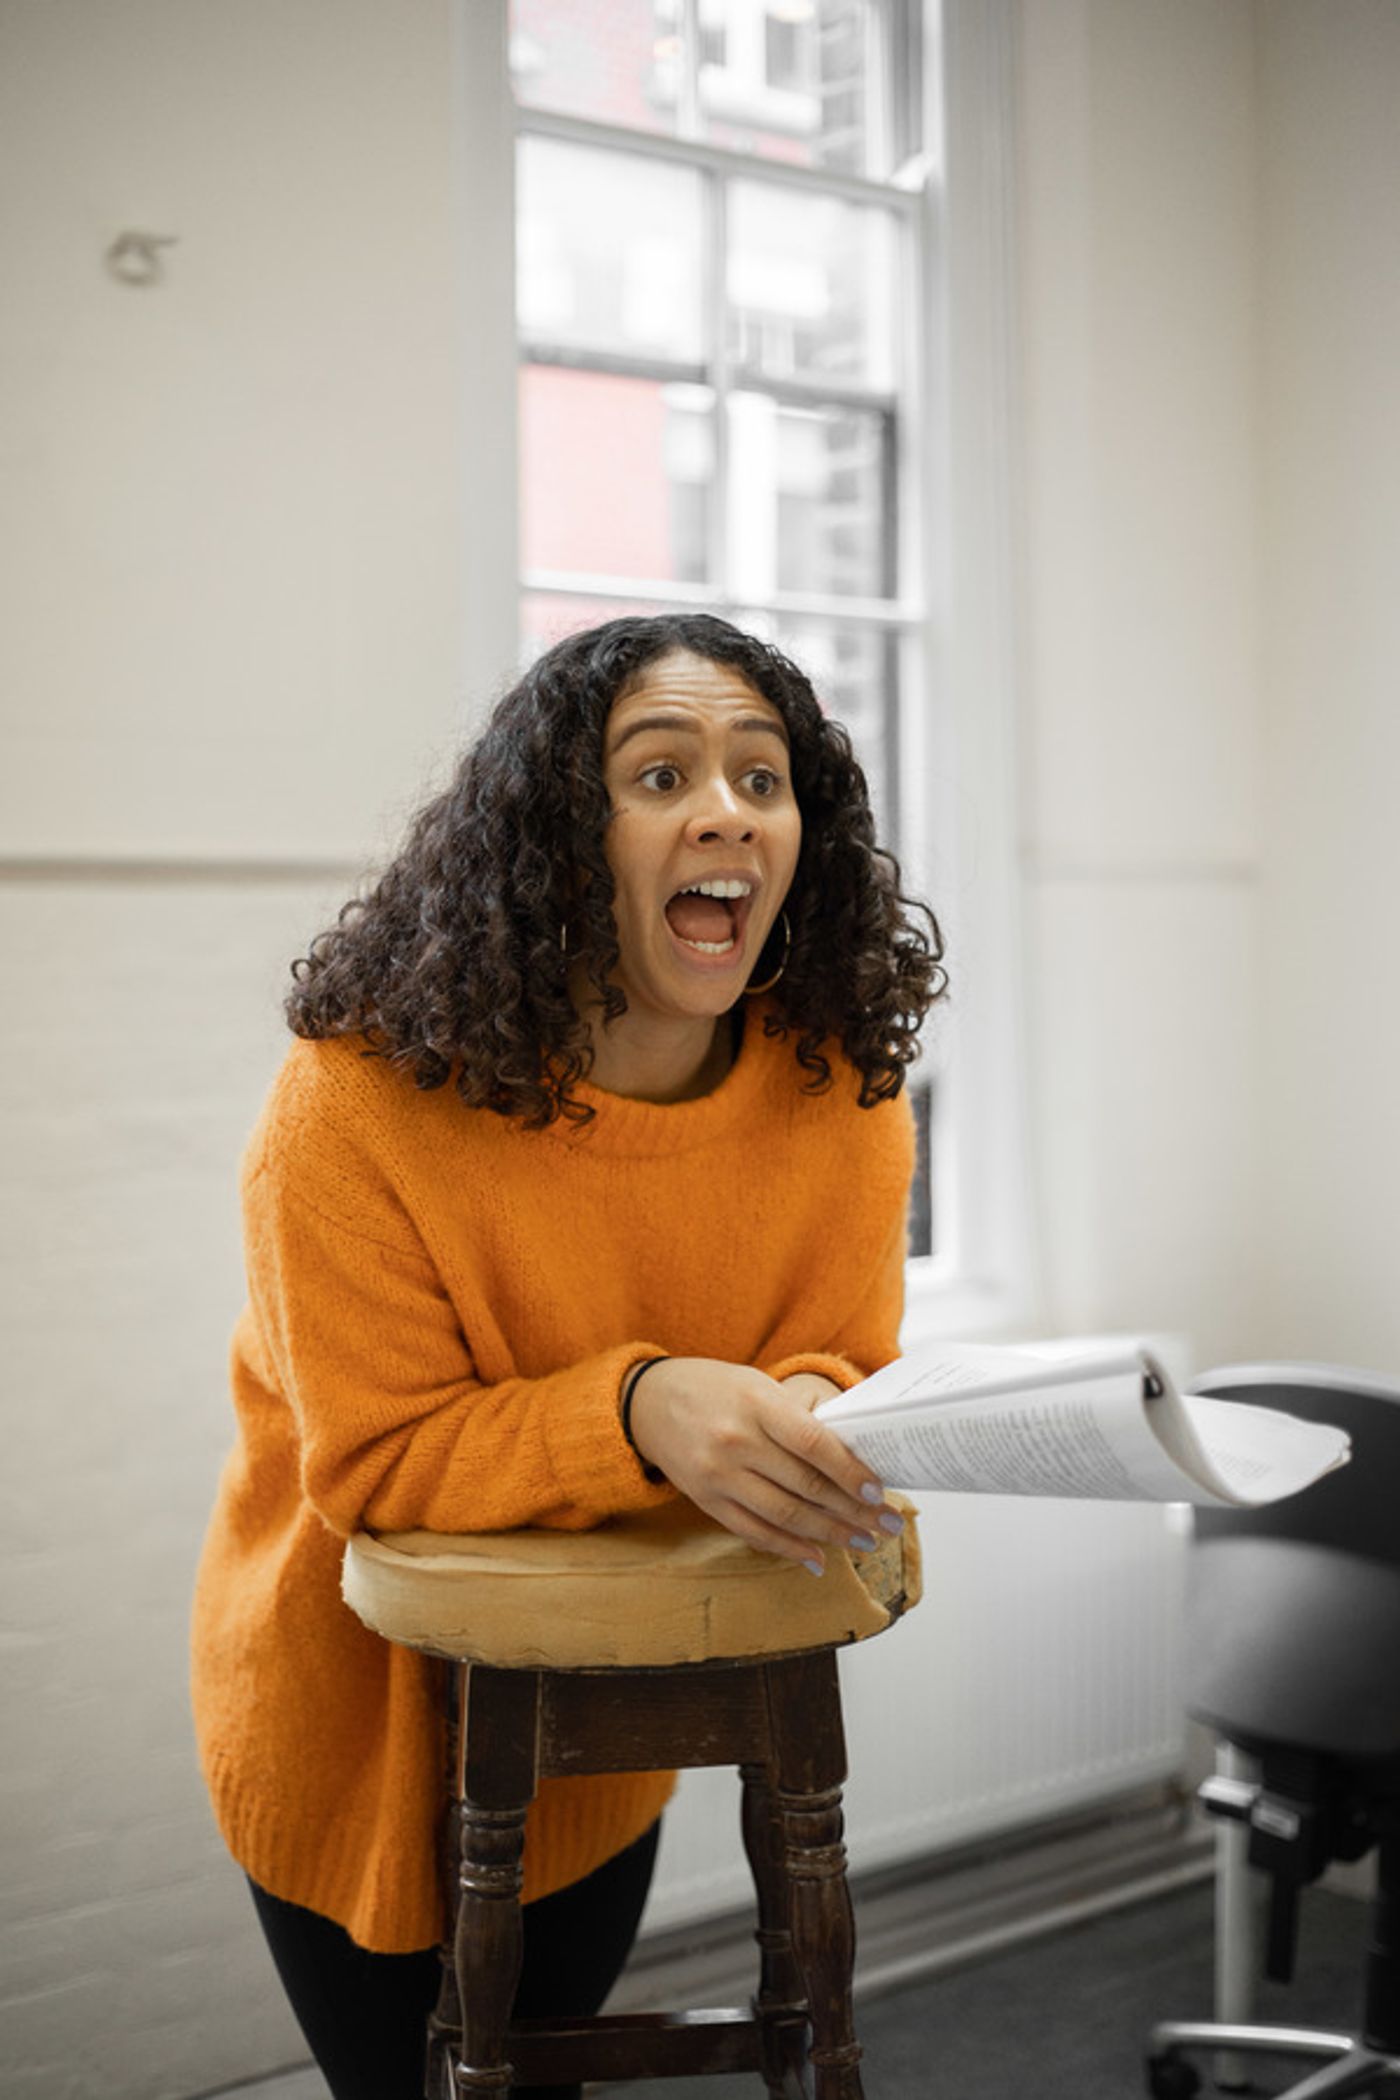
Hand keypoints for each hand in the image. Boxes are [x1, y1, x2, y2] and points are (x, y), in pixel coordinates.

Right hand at [626, 1357, 900, 1574]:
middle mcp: (736, 1441)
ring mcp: (718, 1475)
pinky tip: (817, 1558)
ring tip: (864, 1543)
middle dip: (854, 1511)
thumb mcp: (756, 1385)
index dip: (850, 1472)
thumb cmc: (714, 1388)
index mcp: (755, 1403)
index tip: (879, 1492)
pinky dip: (789, 1549)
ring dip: (830, 1534)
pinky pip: (754, 1532)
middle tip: (889, 1525)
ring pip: (785, 1515)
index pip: (813, 1443)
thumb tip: (850, 1460)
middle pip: (805, 1486)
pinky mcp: (706, 1500)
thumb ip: (797, 1419)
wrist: (647, 1401)